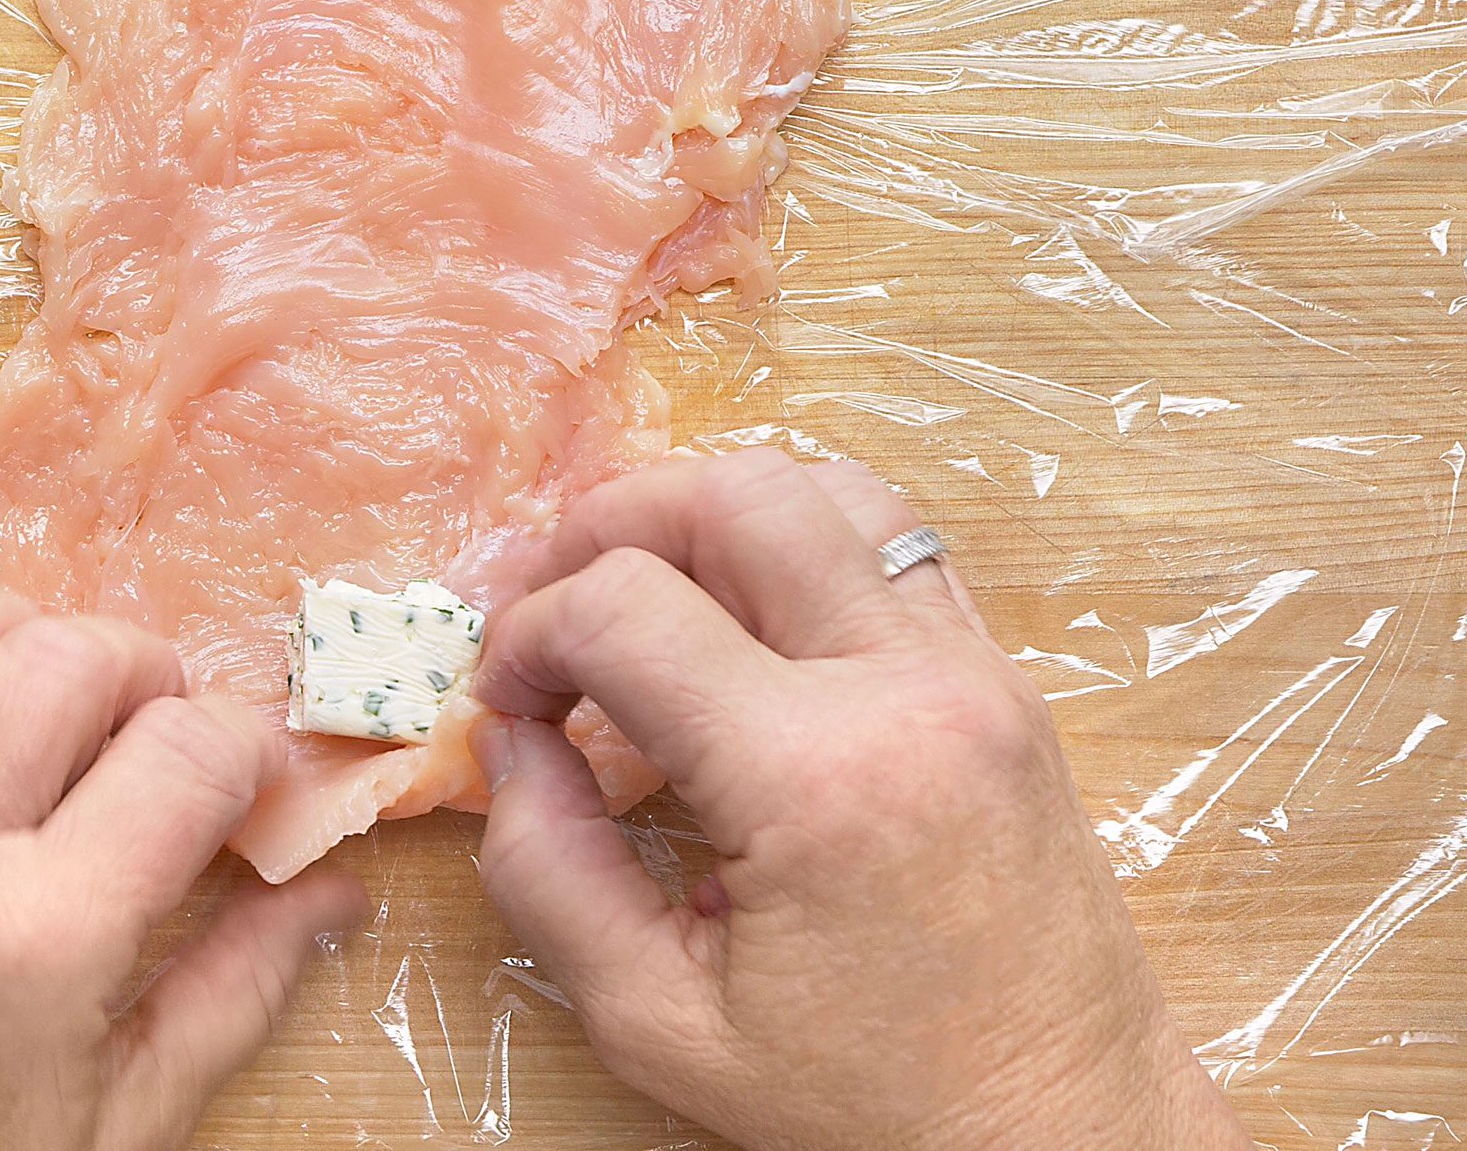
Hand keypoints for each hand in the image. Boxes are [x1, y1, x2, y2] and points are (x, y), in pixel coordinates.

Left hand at [0, 584, 365, 1150]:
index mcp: (35, 941)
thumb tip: (336, 892)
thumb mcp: (115, 1125)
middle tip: (156, 738)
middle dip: (145, 673)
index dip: (245, 747)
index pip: (185, 754)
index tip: (247, 775)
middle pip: (67, 657)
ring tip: (40, 701)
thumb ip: (235, 990)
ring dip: (7, 638)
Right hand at [470, 450, 1251, 1150]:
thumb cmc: (871, 1106)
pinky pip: (895, 546)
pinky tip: (747, 626)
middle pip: (735, 493)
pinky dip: (800, 545)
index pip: (627, 608)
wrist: (1065, 1141)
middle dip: (611, 526)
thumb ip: (548, 872)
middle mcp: (911, 688)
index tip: (507, 703)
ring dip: (712, 517)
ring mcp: (976, 673)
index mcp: (819, 776)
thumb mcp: (660, 1025)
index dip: (530, 633)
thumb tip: (509, 743)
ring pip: (829, 487)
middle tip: (555, 609)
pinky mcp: (1006, 685)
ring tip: (647, 598)